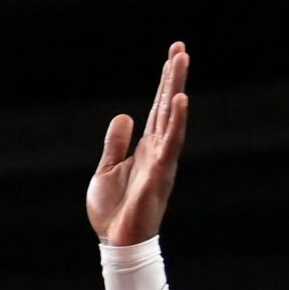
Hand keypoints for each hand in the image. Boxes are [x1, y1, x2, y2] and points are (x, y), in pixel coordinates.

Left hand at [88, 42, 188, 244]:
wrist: (115, 241)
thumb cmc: (113, 210)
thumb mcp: (107, 169)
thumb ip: (116, 144)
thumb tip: (125, 116)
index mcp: (146, 148)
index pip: (157, 108)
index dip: (164, 82)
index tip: (172, 55)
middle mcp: (158, 150)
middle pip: (167, 107)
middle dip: (173, 77)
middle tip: (180, 48)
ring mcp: (161, 160)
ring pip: (172, 119)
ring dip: (176, 89)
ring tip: (181, 63)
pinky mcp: (158, 173)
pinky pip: (170, 143)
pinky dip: (175, 122)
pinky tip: (179, 101)